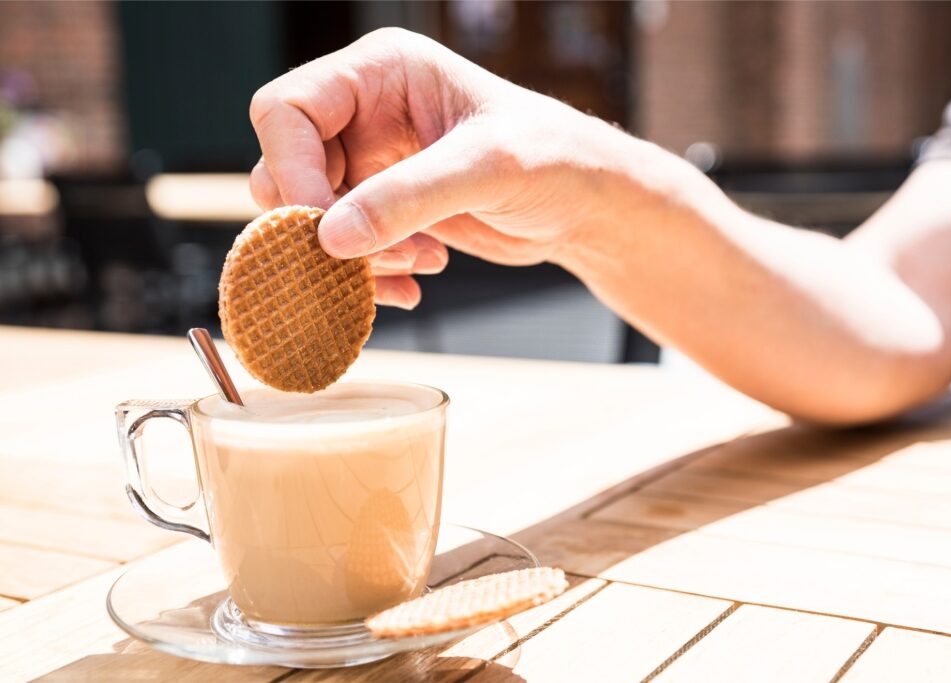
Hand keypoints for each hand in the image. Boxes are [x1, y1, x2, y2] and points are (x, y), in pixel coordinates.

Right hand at [248, 28, 617, 307]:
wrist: (584, 205)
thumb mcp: (485, 169)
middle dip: (324, 225)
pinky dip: (368, 276)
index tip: (325, 232)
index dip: (292, 172)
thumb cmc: (555, 159)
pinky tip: (415, 284)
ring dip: (353, 257)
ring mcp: (371, 163)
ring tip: (418, 264)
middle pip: (285, 168)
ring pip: (310, 218)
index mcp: (381, 71)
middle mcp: (364, 112)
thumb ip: (408, 198)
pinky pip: (342, 249)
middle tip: (380, 254)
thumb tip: (330, 238)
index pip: (286, 111)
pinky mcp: (384, 209)